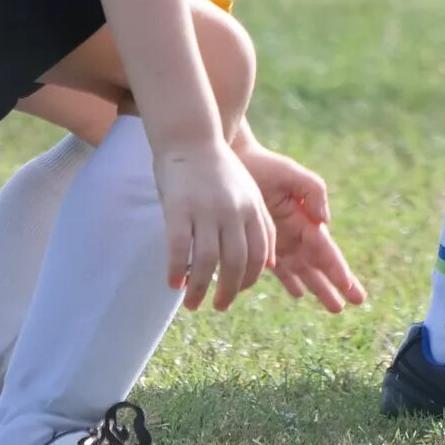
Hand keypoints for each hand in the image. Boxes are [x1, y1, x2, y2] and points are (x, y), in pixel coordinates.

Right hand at [153, 135, 274, 311]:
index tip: (238, 291)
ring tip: (192, 304)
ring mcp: (205, 210)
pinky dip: (177, 270)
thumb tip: (271, 264)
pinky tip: (173, 284)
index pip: (259, 255)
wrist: (190, 137)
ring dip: (199, 290)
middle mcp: (232, 212)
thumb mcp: (249, 193)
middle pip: (236, 264)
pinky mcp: (178, 208)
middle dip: (229, 292)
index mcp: (252, 209)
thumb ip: (261, 225)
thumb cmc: (218, 170)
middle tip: (219, 306)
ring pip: (207, 262)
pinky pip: (180, 248)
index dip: (249, 279)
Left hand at [235, 136, 366, 314]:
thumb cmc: (265, 166)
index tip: (350, 288)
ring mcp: (281, 240)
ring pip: (304, 272)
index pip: (326, 251)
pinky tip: (299, 292)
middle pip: (320, 266)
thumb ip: (314, 192)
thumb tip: (325, 221)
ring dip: (319, 288)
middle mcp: (296, 233)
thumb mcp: (292, 174)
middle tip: (354, 303)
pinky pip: (279, 269)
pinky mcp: (262, 243)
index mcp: (306, 220)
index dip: (338, 270)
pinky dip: (290, 281)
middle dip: (337, 284)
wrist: (235, 162)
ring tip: (335, 306)